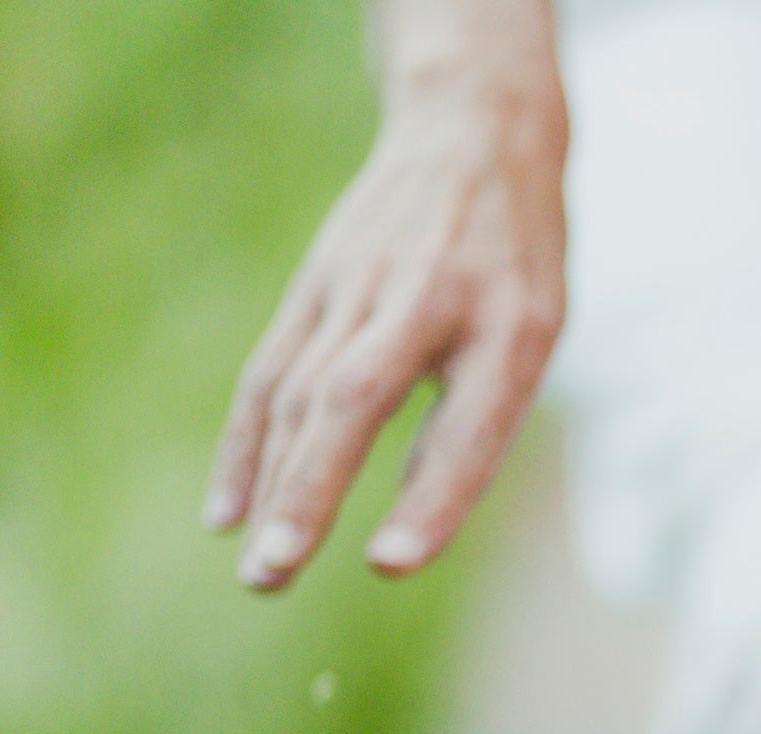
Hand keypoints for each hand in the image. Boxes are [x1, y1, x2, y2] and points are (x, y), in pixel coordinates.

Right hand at [205, 83, 566, 588]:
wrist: (473, 134)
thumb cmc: (516, 265)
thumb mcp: (532, 332)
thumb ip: (476, 417)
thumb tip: (407, 524)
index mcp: (511, 325)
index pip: (466, 423)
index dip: (429, 496)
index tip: (388, 563)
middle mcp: (429, 301)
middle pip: (355, 399)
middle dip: (313, 489)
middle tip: (278, 571)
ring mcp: (361, 287)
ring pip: (301, 391)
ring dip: (272, 484)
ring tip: (258, 570)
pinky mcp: (316, 286)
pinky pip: (270, 373)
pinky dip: (247, 445)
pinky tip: (228, 513)